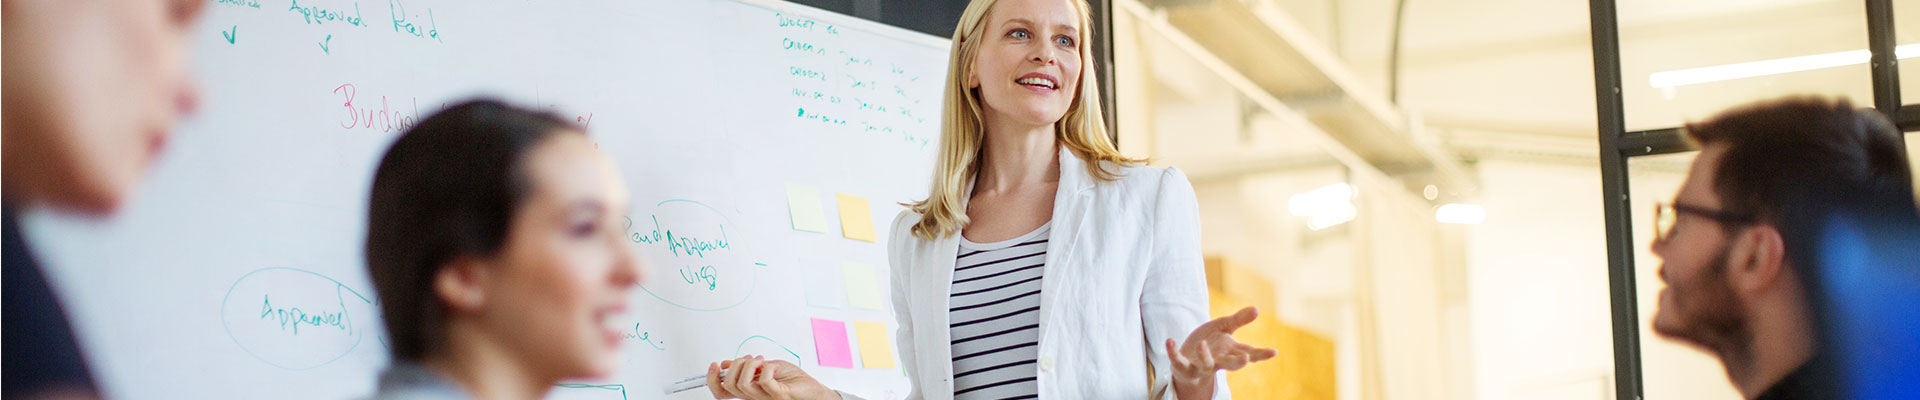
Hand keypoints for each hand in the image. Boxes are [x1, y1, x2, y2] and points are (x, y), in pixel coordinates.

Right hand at [707, 355, 836, 399]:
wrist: (815, 391)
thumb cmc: (794, 381)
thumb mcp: (766, 367)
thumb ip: (748, 367)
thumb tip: (726, 363)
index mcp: (749, 392)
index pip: (721, 392)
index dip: (711, 379)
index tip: (714, 365)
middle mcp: (754, 397)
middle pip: (727, 386)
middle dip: (734, 366)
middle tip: (749, 358)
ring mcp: (765, 398)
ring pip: (742, 384)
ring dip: (750, 365)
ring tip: (762, 361)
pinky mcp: (778, 395)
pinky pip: (764, 381)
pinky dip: (766, 367)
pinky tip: (772, 366)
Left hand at [1165, 307, 1278, 395]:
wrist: (1187, 358)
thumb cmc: (1209, 342)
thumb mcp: (1223, 328)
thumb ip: (1238, 320)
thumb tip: (1257, 309)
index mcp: (1230, 351)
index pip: (1249, 352)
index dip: (1261, 354)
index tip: (1274, 352)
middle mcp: (1218, 361)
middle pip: (1230, 364)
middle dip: (1238, 363)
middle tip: (1246, 359)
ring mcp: (1201, 366)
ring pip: (1206, 365)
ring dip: (1204, 355)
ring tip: (1201, 344)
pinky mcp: (1183, 367)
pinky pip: (1178, 361)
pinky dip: (1173, 352)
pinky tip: (1170, 340)